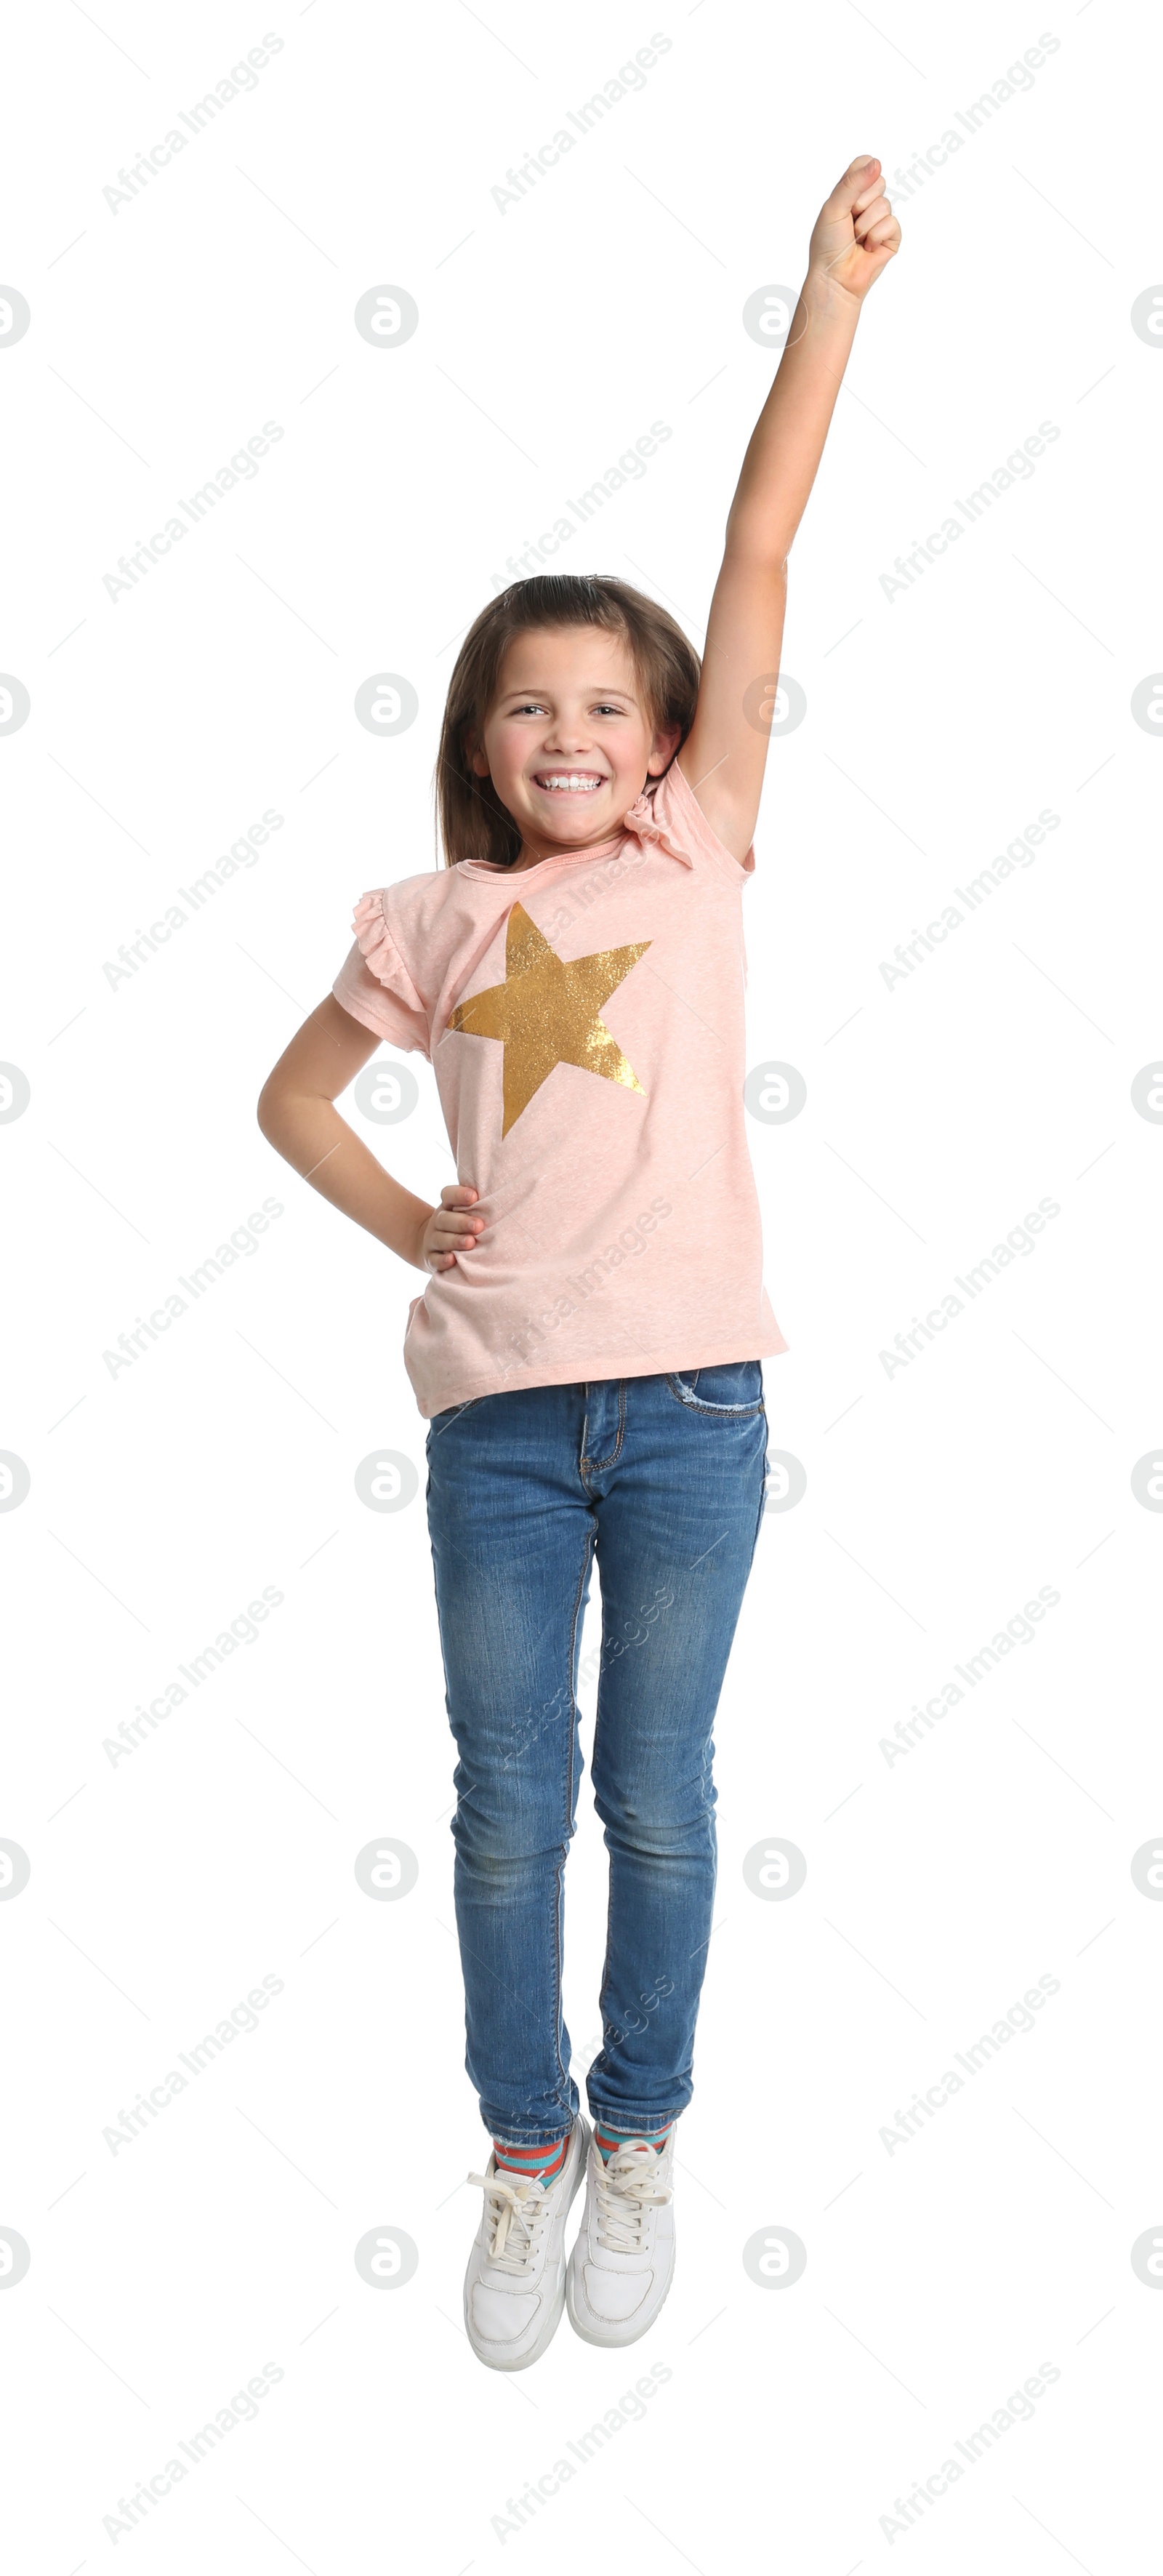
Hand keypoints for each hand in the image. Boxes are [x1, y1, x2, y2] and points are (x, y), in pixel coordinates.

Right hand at [414, 1182, 484, 1272]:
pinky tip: (452, 1260)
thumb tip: (506, 1199)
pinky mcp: (431, 1258)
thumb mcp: (467, 1212)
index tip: (474, 1197)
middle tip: (479, 1225)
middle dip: (462, 1222)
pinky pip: (434, 1259)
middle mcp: (438, 1222)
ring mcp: (433, 1240)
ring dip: (455, 1241)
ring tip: (470, 1243)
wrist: (435, 1245)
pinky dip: (442, 1260)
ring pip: (440, 1239)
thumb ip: (480, 1206)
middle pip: (445, 1219)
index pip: (448, 1195)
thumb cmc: (462, 1225)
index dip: (459, 1195)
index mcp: (448, 1206)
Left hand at [807, 156, 900, 303]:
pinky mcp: (892, 236)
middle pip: (879, 182)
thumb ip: (852, 183)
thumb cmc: (828, 245)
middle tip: (849, 222)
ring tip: (856, 239)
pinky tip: (868, 248)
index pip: (865, 164)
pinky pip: (892, 223)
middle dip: (861, 204)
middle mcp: (867, 202)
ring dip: (865, 226)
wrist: (834, 277)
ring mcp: (881, 219)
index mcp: (851, 191)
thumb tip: (877, 163)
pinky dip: (876, 237)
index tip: (847, 197)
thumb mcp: (834, 207)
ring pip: (884, 205)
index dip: (859, 177)